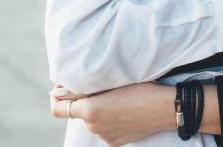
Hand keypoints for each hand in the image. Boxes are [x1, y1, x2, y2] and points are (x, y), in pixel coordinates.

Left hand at [50, 82, 174, 145]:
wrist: (166, 108)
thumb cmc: (141, 89)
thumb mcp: (111, 82)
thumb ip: (80, 89)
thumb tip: (56, 91)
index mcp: (90, 111)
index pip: (57, 108)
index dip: (57, 96)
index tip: (64, 87)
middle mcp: (93, 127)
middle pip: (78, 112)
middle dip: (84, 100)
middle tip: (103, 86)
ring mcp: (105, 137)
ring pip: (92, 120)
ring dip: (98, 110)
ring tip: (118, 98)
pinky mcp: (115, 142)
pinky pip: (105, 129)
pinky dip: (109, 120)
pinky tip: (125, 110)